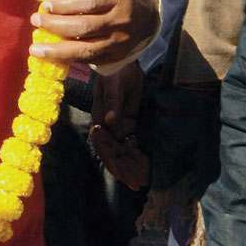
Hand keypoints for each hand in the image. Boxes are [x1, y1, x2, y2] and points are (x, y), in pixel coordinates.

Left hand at [30, 0, 158, 68]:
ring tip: (35, 49)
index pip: (89, 2)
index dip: (65, 5)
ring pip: (87, 50)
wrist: (147, 9)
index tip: (45, 5)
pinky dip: (69, 59)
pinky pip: (90, 60)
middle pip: (85, 27)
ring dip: (58, 51)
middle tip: (35, 20)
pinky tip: (52, 56)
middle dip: (56, 26)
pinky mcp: (116, 56)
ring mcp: (119, 41)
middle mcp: (120, 20)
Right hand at [90, 63, 149, 189]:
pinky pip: (130, 142)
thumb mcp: (114, 87)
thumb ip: (112, 104)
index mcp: (100, 119)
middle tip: (138, 184)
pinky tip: (145, 165)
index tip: (123, 176)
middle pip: (114, 153)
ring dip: (132, 165)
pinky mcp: (127, 122)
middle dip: (125, 169)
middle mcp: (106, 126)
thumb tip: (109, 123)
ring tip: (143, 180)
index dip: (113, 162)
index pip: (104, 146)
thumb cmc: (115, 72)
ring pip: (123, 151)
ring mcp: (117, 125)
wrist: (124, 61)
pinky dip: (137, 154)